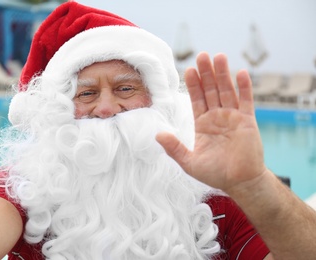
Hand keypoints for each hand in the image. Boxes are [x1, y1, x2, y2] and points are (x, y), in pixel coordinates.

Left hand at [156, 52, 266, 192]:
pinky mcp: (248, 121)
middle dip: (206, 73)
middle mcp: (217, 117)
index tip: (188, 70)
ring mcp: (233, 117)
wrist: (240, 183)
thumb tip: (157, 135)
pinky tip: (240, 72)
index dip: (193, 85)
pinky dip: (244, 87)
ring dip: (223, 74)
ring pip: (227, 91)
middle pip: (211, 90)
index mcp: (202, 124)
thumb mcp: (189, 162)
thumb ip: (174, 148)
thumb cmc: (215, 174)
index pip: (196, 99)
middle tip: (202, 55)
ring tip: (218, 57)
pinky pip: (246, 101)